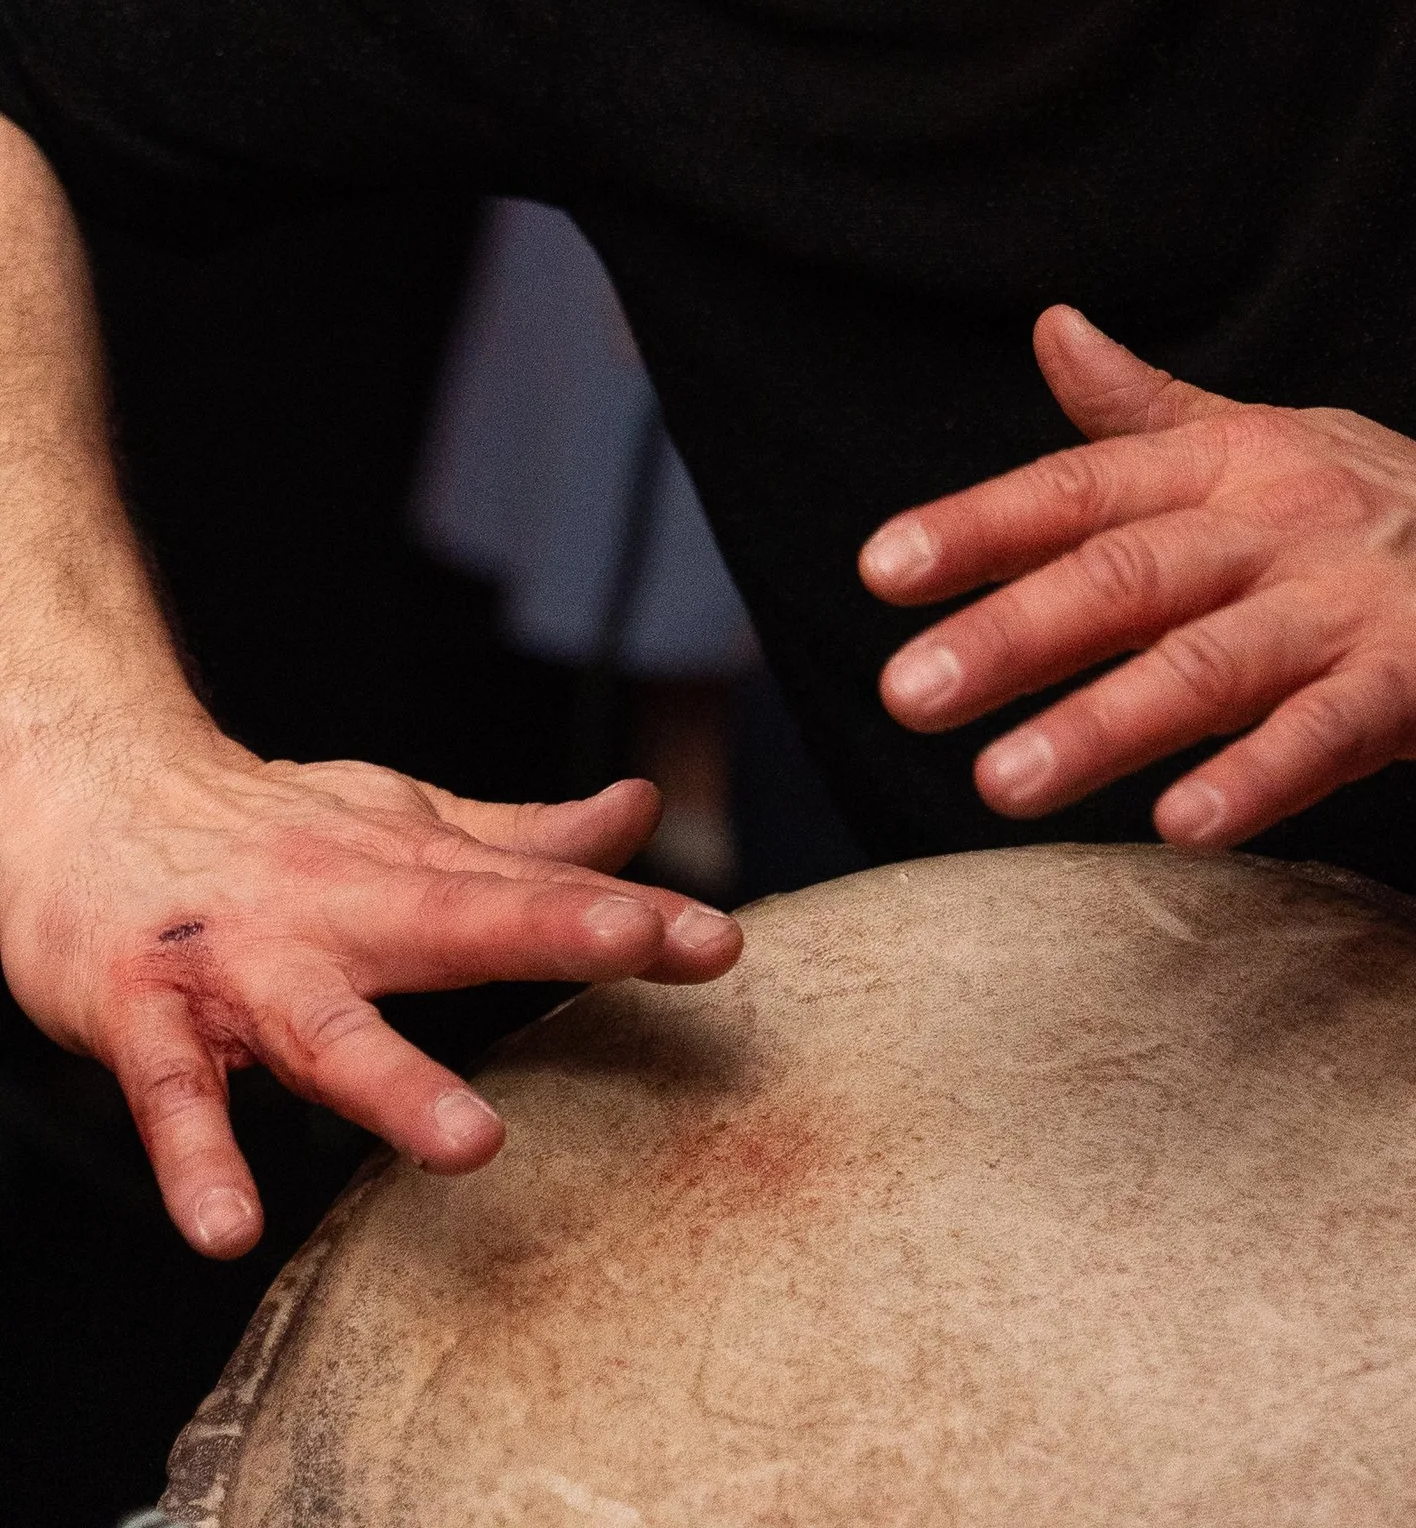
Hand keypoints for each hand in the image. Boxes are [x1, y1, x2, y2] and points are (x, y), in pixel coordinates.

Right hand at [0, 724, 740, 1255]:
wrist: (91, 793)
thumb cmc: (262, 830)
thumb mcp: (398, 819)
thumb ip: (516, 837)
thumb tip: (638, 814)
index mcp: (403, 866)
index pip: (531, 887)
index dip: (627, 911)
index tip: (719, 939)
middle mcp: (335, 905)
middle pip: (455, 920)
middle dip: (553, 930)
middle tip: (644, 945)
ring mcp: (242, 965)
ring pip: (325, 1027)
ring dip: (397, 1082)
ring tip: (473, 1142)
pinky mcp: (148, 1018)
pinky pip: (175, 1100)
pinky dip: (200, 1163)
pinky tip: (230, 1226)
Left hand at [860, 307, 1415, 847]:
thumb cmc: (1406, 517)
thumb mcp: (1274, 444)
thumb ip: (1150, 414)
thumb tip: (1052, 331)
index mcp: (1236, 465)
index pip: (1085, 487)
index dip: (982, 524)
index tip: (884, 569)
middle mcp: (1283, 522)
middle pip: (1128, 572)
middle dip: (1011, 632)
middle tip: (905, 691)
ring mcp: (1353, 603)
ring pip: (1211, 661)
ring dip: (1103, 720)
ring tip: (1002, 780)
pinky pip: (1327, 733)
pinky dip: (1254, 776)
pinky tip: (1185, 825)